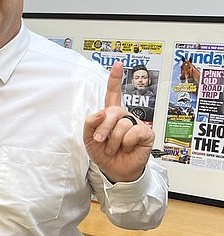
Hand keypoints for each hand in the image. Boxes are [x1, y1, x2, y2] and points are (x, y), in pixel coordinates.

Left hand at [84, 62, 154, 182]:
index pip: (113, 93)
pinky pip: (134, 132)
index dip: (115, 79)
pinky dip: (126, 143)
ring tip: (115, 148)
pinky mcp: (146, 133)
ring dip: (114, 140)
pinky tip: (128, 148)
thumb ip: (90, 124)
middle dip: (104, 128)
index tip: (119, 64)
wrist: (115, 170)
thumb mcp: (89, 139)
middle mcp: (124, 116)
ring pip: (122, 124)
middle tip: (100, 141)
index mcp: (110, 114)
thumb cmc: (103, 153)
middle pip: (113, 111)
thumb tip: (99, 113)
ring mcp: (136, 123)